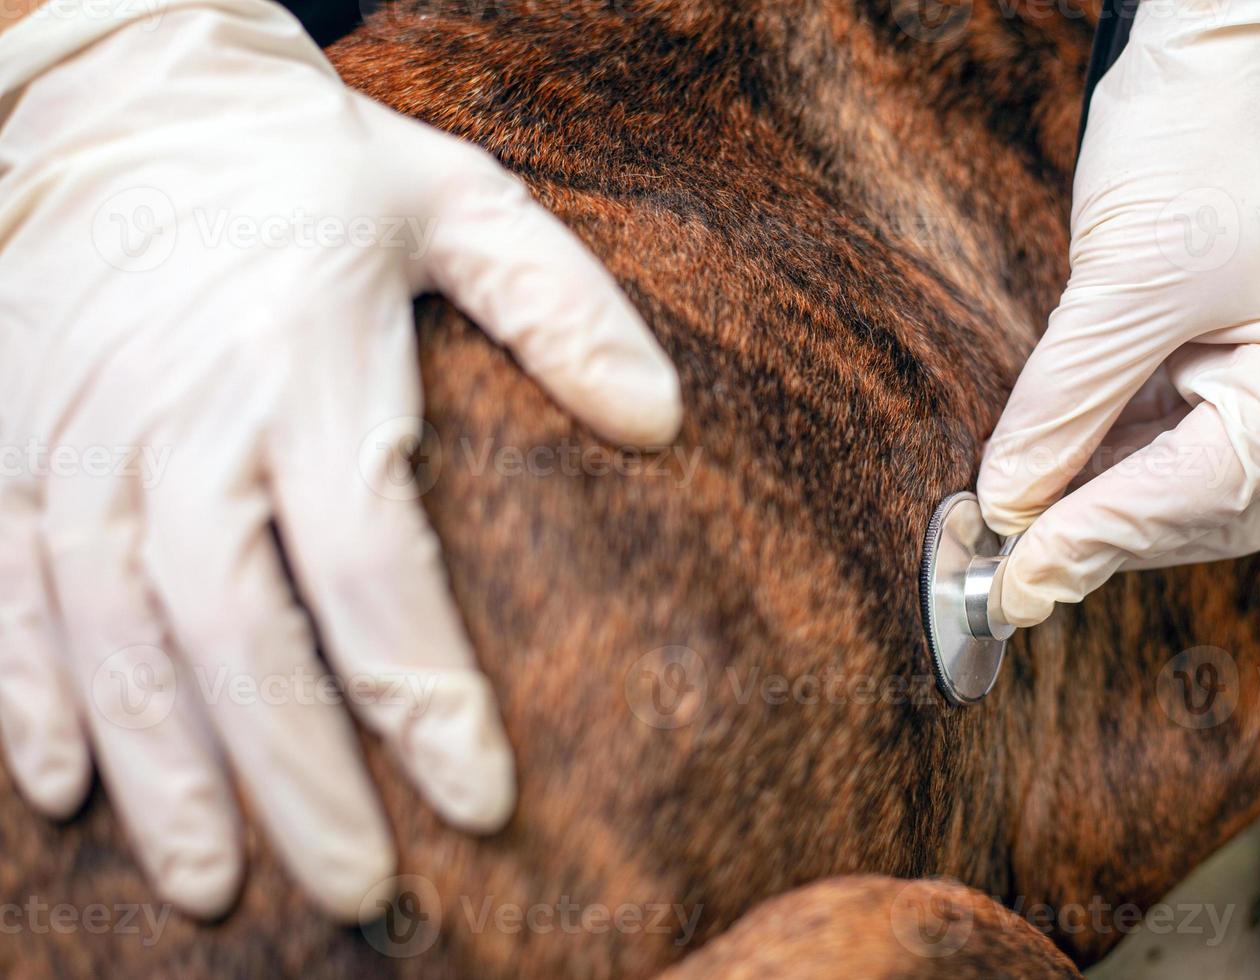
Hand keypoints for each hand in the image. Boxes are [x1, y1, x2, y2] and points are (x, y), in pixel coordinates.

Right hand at [0, 0, 679, 917]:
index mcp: (310, 369)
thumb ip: (561, 309)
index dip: (427, 693)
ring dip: (163, 770)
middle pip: (239, 631)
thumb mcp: (459, 202)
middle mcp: (187, 423)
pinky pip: (3, 590)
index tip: (481, 800)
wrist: (119, 95)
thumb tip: (662, 423)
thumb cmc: (312, 166)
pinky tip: (61, 791)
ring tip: (208, 882)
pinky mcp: (6, 444)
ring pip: (113, 635)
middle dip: (296, 774)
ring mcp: (80, 441)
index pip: (377, 566)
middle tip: (353, 888)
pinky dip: (24, 696)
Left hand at [978, 8, 1259, 627]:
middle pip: (1204, 509)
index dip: (1101, 537)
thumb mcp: (1124, 279)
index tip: (1018, 579)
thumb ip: (1066, 401)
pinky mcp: (1216, 353)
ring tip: (1019, 528)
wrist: (1219, 45)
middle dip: (1109, 536)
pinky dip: (1101, 460)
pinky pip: (1158, 434)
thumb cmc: (1202, 136)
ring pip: (1178, 482)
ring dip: (1099, 506)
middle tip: (1015, 571)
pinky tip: (1047, 473)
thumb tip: (1008, 501)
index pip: (1203, 490)